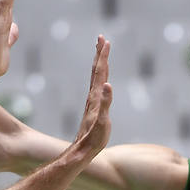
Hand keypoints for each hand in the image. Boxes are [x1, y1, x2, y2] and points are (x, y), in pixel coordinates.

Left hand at [65, 37, 112, 161]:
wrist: (82, 151)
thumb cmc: (93, 139)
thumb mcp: (102, 122)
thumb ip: (105, 104)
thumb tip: (108, 85)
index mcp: (96, 97)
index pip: (100, 72)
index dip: (102, 56)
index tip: (104, 40)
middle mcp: (93, 97)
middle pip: (97, 71)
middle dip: (100, 54)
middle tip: (101, 38)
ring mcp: (93, 103)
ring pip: (96, 78)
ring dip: (99, 64)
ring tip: (101, 53)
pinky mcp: (94, 109)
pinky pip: (97, 88)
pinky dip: (100, 78)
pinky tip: (102, 79)